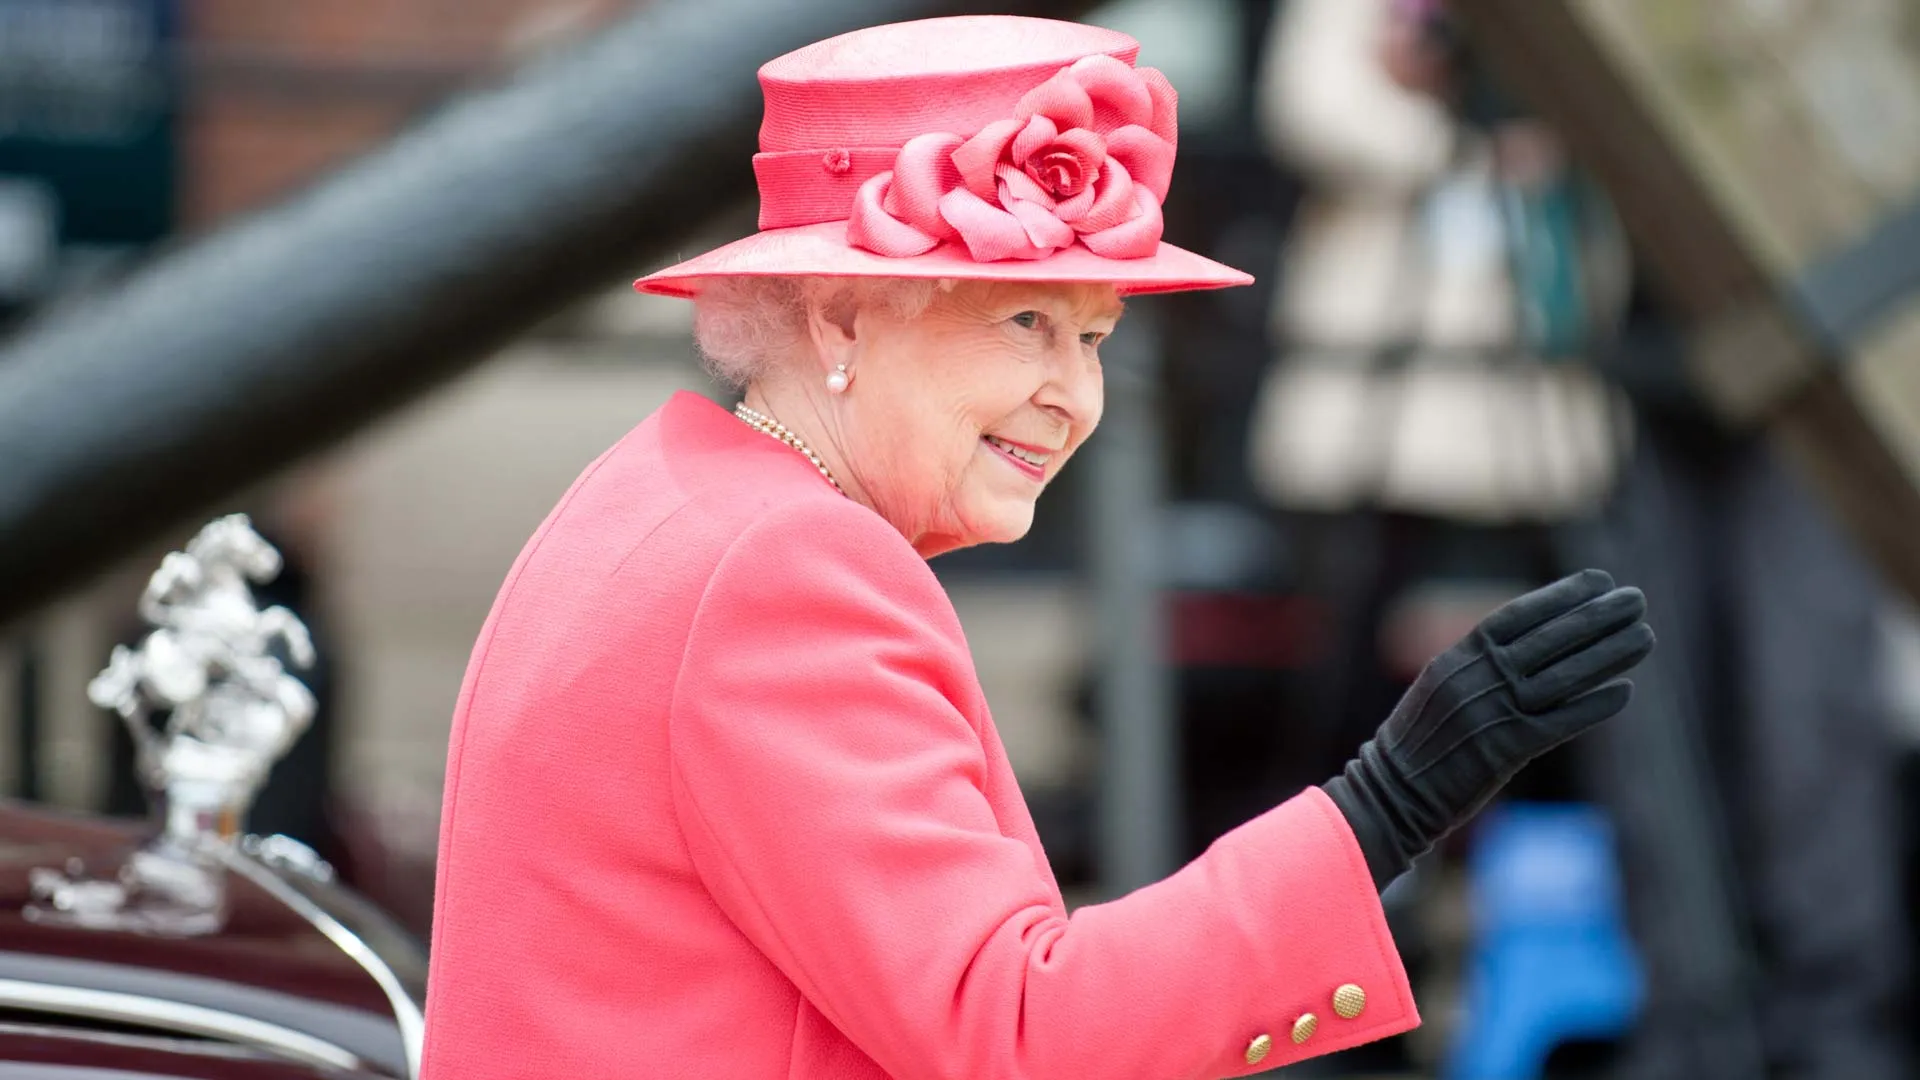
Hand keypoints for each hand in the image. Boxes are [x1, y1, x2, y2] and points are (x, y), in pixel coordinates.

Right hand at [1324, 570, 1653, 888]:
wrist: (1390, 792)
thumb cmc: (1417, 741)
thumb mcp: (1439, 687)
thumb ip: (1478, 665)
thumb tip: (1528, 645)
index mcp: (1456, 658)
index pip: (1517, 616)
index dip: (1561, 596)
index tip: (1599, 580)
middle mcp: (1476, 679)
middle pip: (1549, 640)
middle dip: (1597, 617)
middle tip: (1636, 599)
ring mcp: (1492, 713)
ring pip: (1563, 677)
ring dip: (1609, 655)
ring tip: (1645, 637)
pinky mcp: (1505, 750)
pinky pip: (1560, 722)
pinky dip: (1593, 705)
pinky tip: (1624, 691)